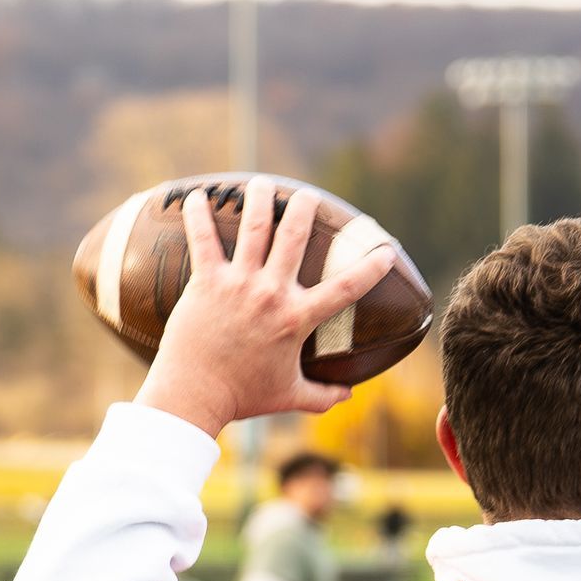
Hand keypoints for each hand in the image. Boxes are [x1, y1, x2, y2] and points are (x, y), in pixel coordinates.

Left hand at [137, 186, 395, 436]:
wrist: (195, 395)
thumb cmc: (243, 396)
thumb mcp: (289, 396)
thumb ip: (322, 396)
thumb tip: (347, 396)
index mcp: (297, 319)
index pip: (345, 288)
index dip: (370, 267)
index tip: (385, 249)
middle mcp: (272, 293)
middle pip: (294, 238)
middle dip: (305, 210)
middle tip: (308, 196)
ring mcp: (239, 284)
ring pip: (254, 228)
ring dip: (261, 200)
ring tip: (264, 184)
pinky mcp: (207, 281)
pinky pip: (203, 240)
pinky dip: (198, 215)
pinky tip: (198, 196)